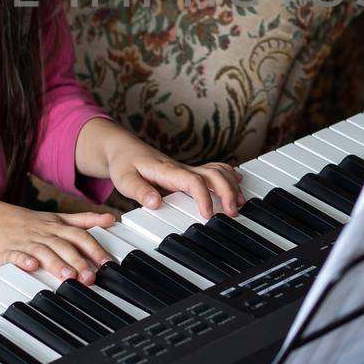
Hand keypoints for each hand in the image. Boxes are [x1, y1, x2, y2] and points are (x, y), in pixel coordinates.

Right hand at [0, 198, 115, 283]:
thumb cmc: (27, 222)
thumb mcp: (57, 217)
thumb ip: (84, 220)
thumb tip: (111, 218)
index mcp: (57, 226)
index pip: (79, 236)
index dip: (94, 249)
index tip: (107, 264)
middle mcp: (44, 233)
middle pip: (64, 246)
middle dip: (79, 261)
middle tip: (91, 277)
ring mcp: (25, 242)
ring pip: (43, 252)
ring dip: (56, 263)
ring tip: (68, 276)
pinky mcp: (6, 251)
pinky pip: (15, 255)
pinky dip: (23, 260)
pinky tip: (30, 266)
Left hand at [106, 146, 243, 219]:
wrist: (124, 148)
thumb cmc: (124, 164)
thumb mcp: (124, 179)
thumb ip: (139, 191)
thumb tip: (156, 203)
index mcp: (168, 171)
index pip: (193, 181)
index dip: (204, 197)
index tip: (208, 215)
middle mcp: (182, 168)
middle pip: (214, 174)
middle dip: (228, 192)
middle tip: (233, 212)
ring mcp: (187, 168)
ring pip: (218, 170)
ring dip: (232, 184)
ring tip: (239, 203)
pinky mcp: (188, 171)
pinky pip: (214, 169)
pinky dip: (229, 175)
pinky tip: (238, 182)